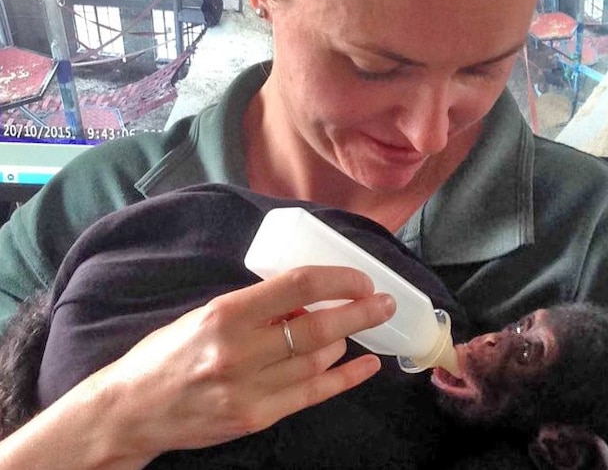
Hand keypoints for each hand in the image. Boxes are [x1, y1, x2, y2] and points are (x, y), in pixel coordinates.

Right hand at [82, 265, 393, 461]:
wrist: (133, 410)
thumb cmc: (168, 354)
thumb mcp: (206, 314)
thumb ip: (257, 307)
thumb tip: (311, 300)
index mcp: (226, 314)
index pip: (298, 286)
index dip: (339, 280)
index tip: (360, 279)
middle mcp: (240, 351)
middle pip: (319, 326)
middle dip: (361, 311)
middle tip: (383, 302)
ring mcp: (250, 388)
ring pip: (319, 360)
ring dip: (344, 341)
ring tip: (351, 330)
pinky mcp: (256, 417)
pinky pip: (314, 394)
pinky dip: (346, 377)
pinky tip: (366, 365)